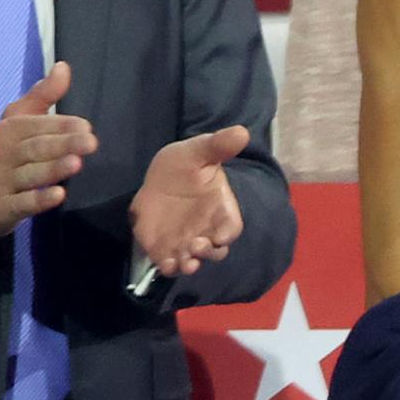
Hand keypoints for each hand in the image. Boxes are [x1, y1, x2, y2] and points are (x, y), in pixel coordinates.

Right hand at [0, 62, 96, 250]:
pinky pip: (22, 204)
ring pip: (31, 175)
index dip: (61, 126)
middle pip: (35, 148)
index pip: (35, 126)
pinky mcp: (3, 208)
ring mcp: (1, 182)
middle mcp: (2, 154)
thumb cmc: (3, 156)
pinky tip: (59, 196)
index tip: (86, 126)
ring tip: (77, 163)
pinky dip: (39, 200)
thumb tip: (64, 67)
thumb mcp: (16, 123)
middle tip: (91, 142)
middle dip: (63, 144)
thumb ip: (42, 97)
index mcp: (8, 131)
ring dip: (53, 169)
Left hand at [130, 125, 250, 276]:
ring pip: (193, 260)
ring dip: (189, 265)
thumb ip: (218, 146)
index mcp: (221, 210)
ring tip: (182, 263)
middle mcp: (207, 231)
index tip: (219, 236)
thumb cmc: (184, 165)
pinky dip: (168, 267)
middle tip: (194, 246)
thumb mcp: (198, 152)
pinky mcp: (164, 248)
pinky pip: (169, 263)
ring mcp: (185, 242)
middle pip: (214, 250)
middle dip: (207, 253)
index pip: (230, 227)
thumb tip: (242, 132)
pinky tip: (164, 265)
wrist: (157, 178)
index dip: (226, 234)